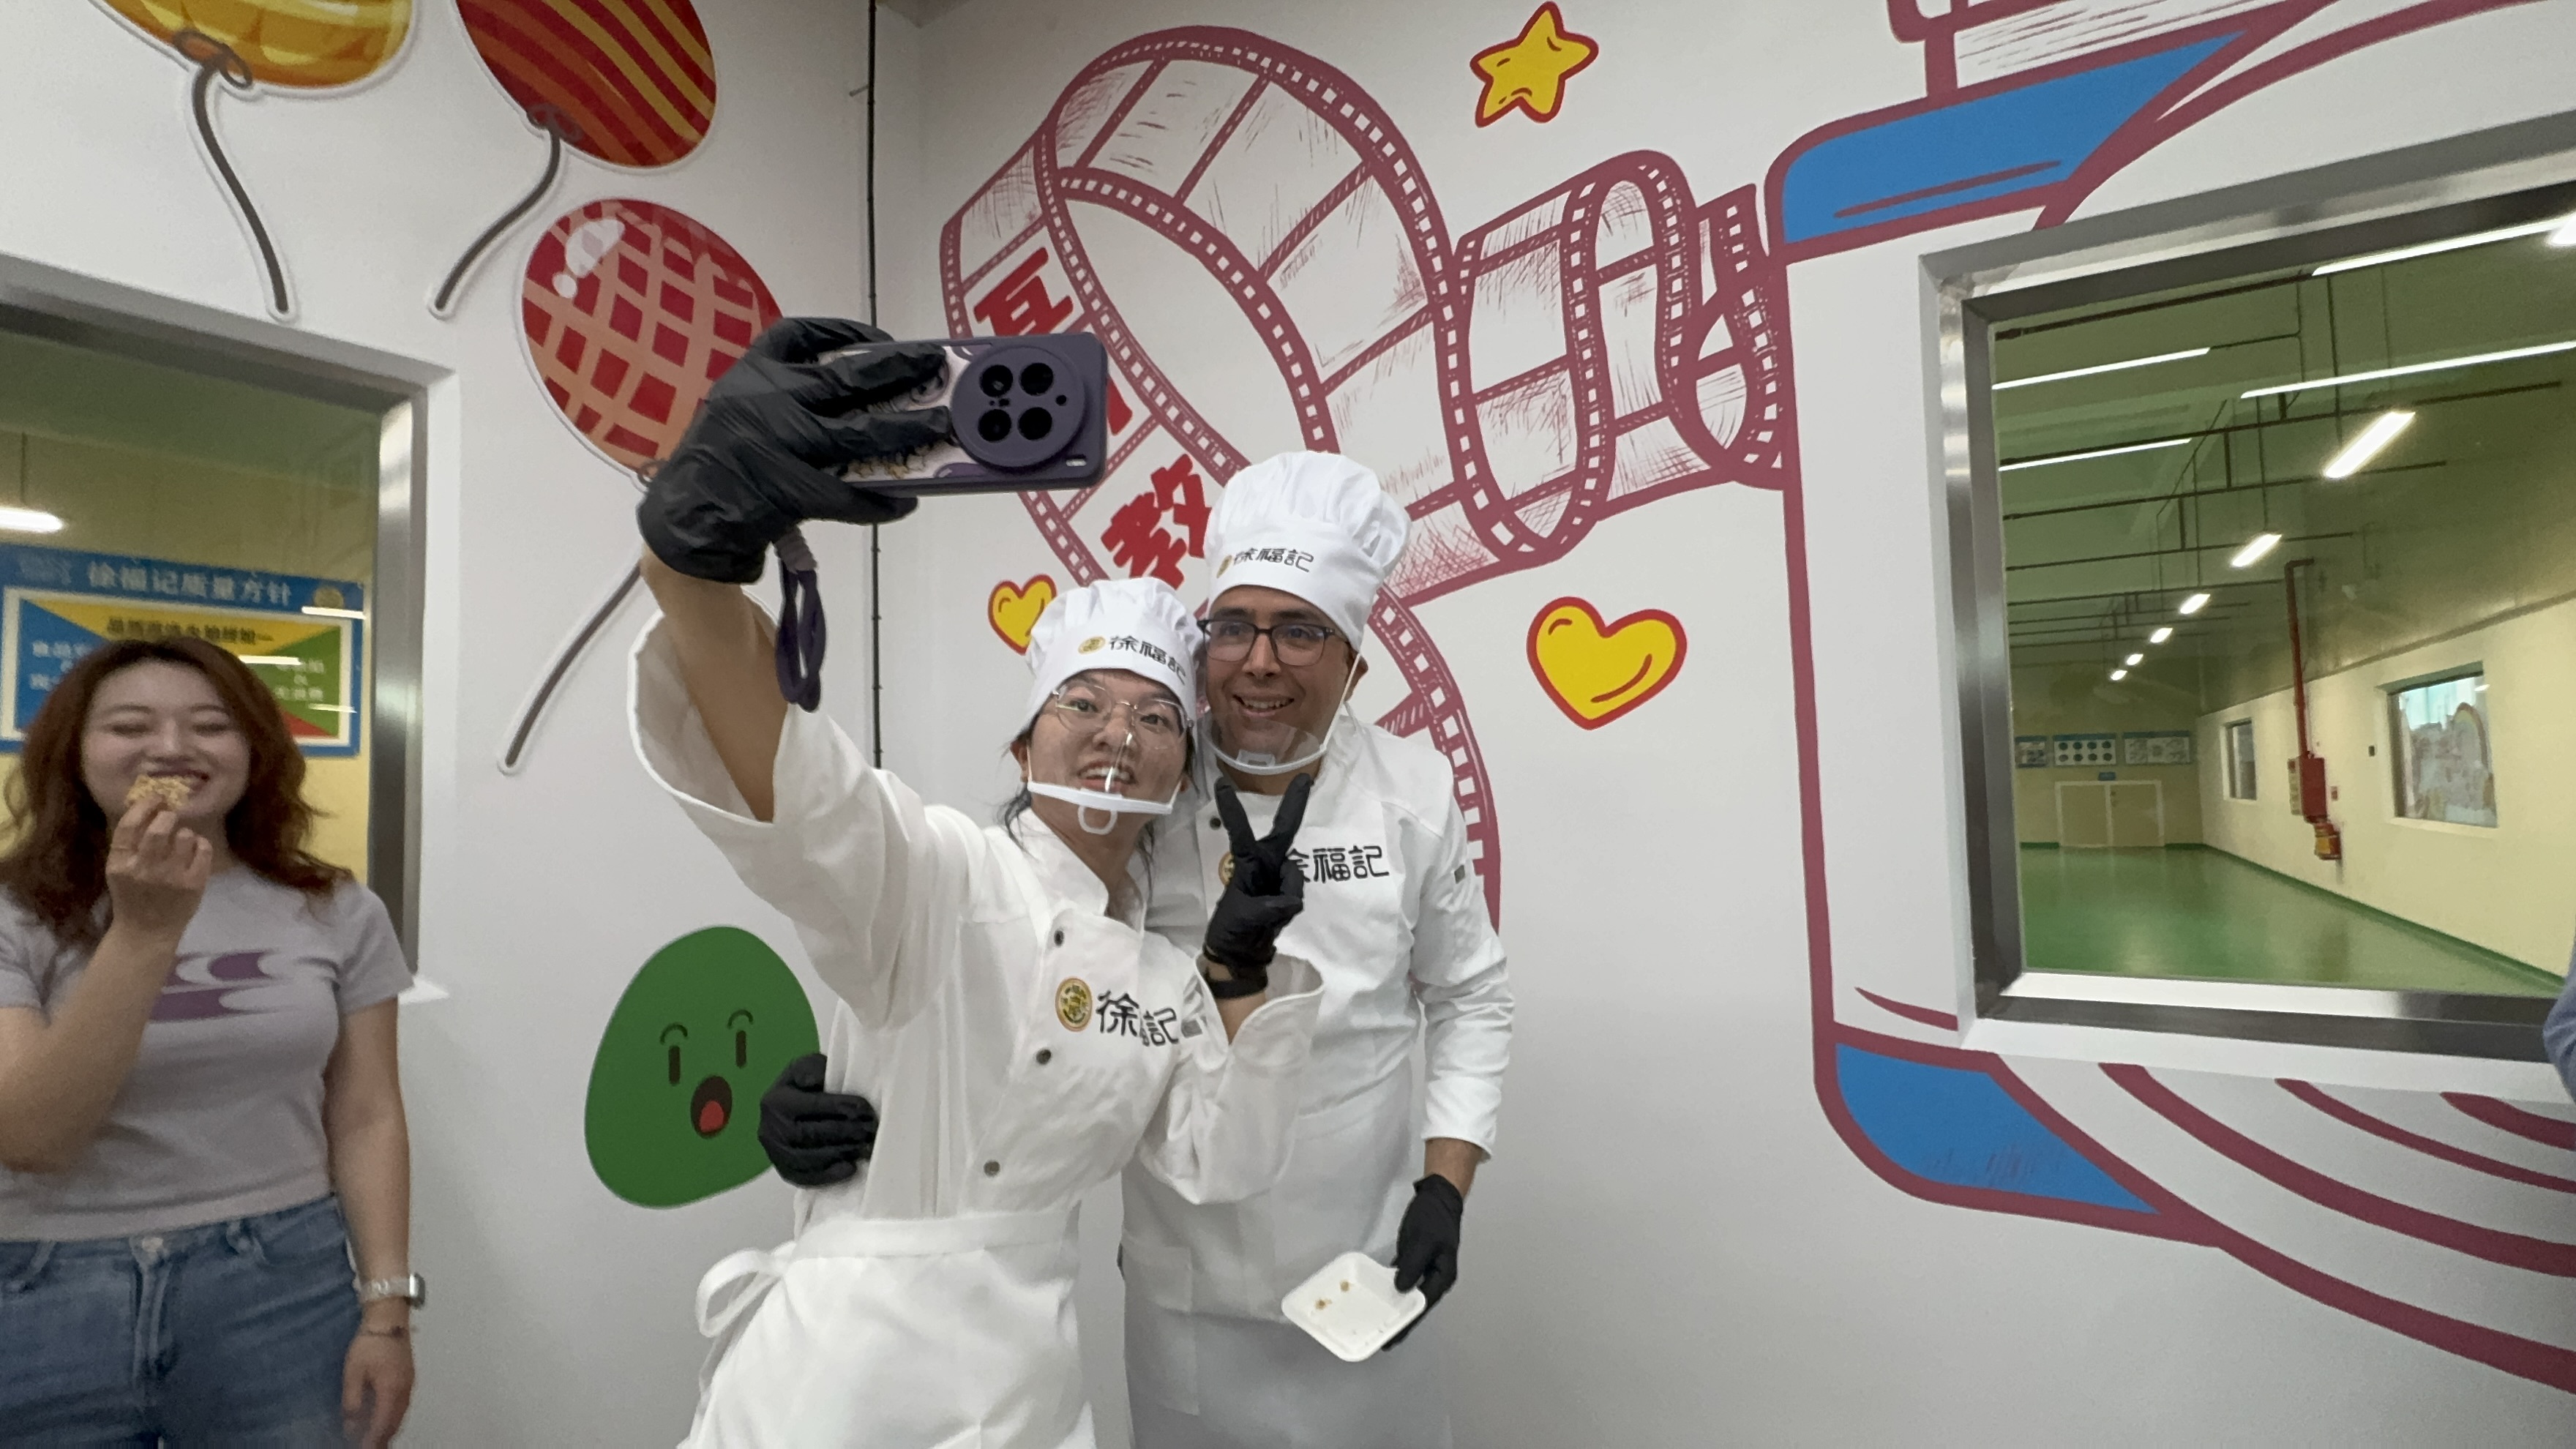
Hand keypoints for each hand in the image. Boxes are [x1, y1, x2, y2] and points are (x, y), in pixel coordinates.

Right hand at [103, 797, 212, 939]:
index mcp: (120, 864)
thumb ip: (130, 842)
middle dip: (168, 816)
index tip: (156, 798)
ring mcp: (170, 877)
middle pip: (160, 828)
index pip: (129, 825)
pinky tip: (195, 850)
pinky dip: (201, 845)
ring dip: (185, 833)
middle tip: (171, 817)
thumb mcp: (120, 870)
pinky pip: (204, 849)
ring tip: (181, 842)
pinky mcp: (193, 884)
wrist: (146, 932)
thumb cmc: (133, 896)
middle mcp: (144, 869)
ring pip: (185, 836)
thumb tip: (150, 804)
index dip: (144, 805)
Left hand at [341, 1328, 413, 1447]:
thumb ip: (352, 1401)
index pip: (383, 1425)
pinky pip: (402, 1406)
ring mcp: (409, 1384)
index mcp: (391, 1391)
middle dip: (382, 1439)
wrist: (389, 1320)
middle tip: (368, 1447)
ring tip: (374, 1439)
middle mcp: (404, 1391)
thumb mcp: (353, 1373)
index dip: (373, 1441)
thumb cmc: (369, 1344)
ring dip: (388, 1429)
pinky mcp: (408, 1378)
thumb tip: (351, 1425)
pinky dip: (393, 1417)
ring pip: (400, 1415)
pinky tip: (383, 1419)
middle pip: (395, 1423)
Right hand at [637, 318, 951, 583]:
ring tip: (939, 429)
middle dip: (896, 370)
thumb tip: (860, 393)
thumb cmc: (718, 462)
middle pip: (844, 378)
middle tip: (933, 366)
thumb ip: (780, 394)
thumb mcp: (735, 408)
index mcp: (751, 375)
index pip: (797, 334)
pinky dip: (878, 499)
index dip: (844, 330)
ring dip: (904, 431)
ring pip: (857, 434)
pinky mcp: (786, 490)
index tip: (880, 337)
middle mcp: (765, 401)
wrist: (684, 519)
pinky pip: (846, 493)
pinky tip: (904, 500)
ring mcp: (777, 445)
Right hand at [759, 1053, 878, 1187]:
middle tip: (871, 1130)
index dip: (841, 1108)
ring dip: (841, 1154)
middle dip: (846, 1133)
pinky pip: (804, 1178)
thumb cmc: (807, 1083)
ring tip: (866, 1148)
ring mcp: (775, 1152)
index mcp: (775, 1100)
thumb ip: (812, 1068)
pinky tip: (851, 1169)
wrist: (793, 1104)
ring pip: (809, 1158)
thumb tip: (816, 1080)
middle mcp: (770, 1129)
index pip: (813, 1106)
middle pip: (811, 1134)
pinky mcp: (782, 1170)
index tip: (867, 1110)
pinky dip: (828, 1176)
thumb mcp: (807, 1066)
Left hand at [1201, 774, 1313, 978]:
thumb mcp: (1244, 916)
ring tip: (1270, 914)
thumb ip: (1270, 906)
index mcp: (1246, 862)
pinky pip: (1299, 894)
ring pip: (1295, 875)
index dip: (1232, 808)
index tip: (1221, 782)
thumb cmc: (1232, 928)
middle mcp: (1265, 863)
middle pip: (1284, 830)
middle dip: (1295, 805)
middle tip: (1305, 779)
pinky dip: (1291, 907)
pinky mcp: (1289, 892)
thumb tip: (1294, 900)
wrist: (1242, 952)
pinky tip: (1279, 917)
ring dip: (1288, 895)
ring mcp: (1279, 876)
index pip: (1239, 831)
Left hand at [1384, 1173, 1463, 1349]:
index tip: (1391, 1338)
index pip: (1422, 1305)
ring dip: (1395, 1309)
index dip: (1406, 1323)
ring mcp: (1425, 1270)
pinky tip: (1378, 1298)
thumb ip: (1413, 1265)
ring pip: (1408, 1295)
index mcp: (1442, 1276)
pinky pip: (1401, 1280)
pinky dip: (1390, 1290)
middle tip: (1382, 1341)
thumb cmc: (1434, 1218)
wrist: (1438, 1196)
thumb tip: (1400, 1289)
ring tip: (1379, 1325)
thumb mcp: (1423, 1240)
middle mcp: (1435, 1278)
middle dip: (1400, 1323)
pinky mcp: (1414, 1261)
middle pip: (1415, 1306)